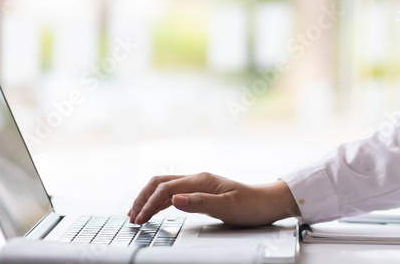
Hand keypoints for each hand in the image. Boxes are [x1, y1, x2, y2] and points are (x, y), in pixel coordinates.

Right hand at [127, 173, 299, 225]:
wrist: (268, 202)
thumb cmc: (252, 205)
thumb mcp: (227, 207)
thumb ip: (200, 203)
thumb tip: (175, 198)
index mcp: (201, 180)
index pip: (166, 189)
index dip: (149, 204)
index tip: (139, 220)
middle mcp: (198, 179)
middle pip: (160, 183)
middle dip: (143, 198)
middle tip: (131, 217)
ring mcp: (199, 184)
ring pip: (165, 186)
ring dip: (148, 198)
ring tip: (137, 213)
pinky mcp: (201, 191)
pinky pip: (174, 192)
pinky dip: (159, 200)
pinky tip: (155, 209)